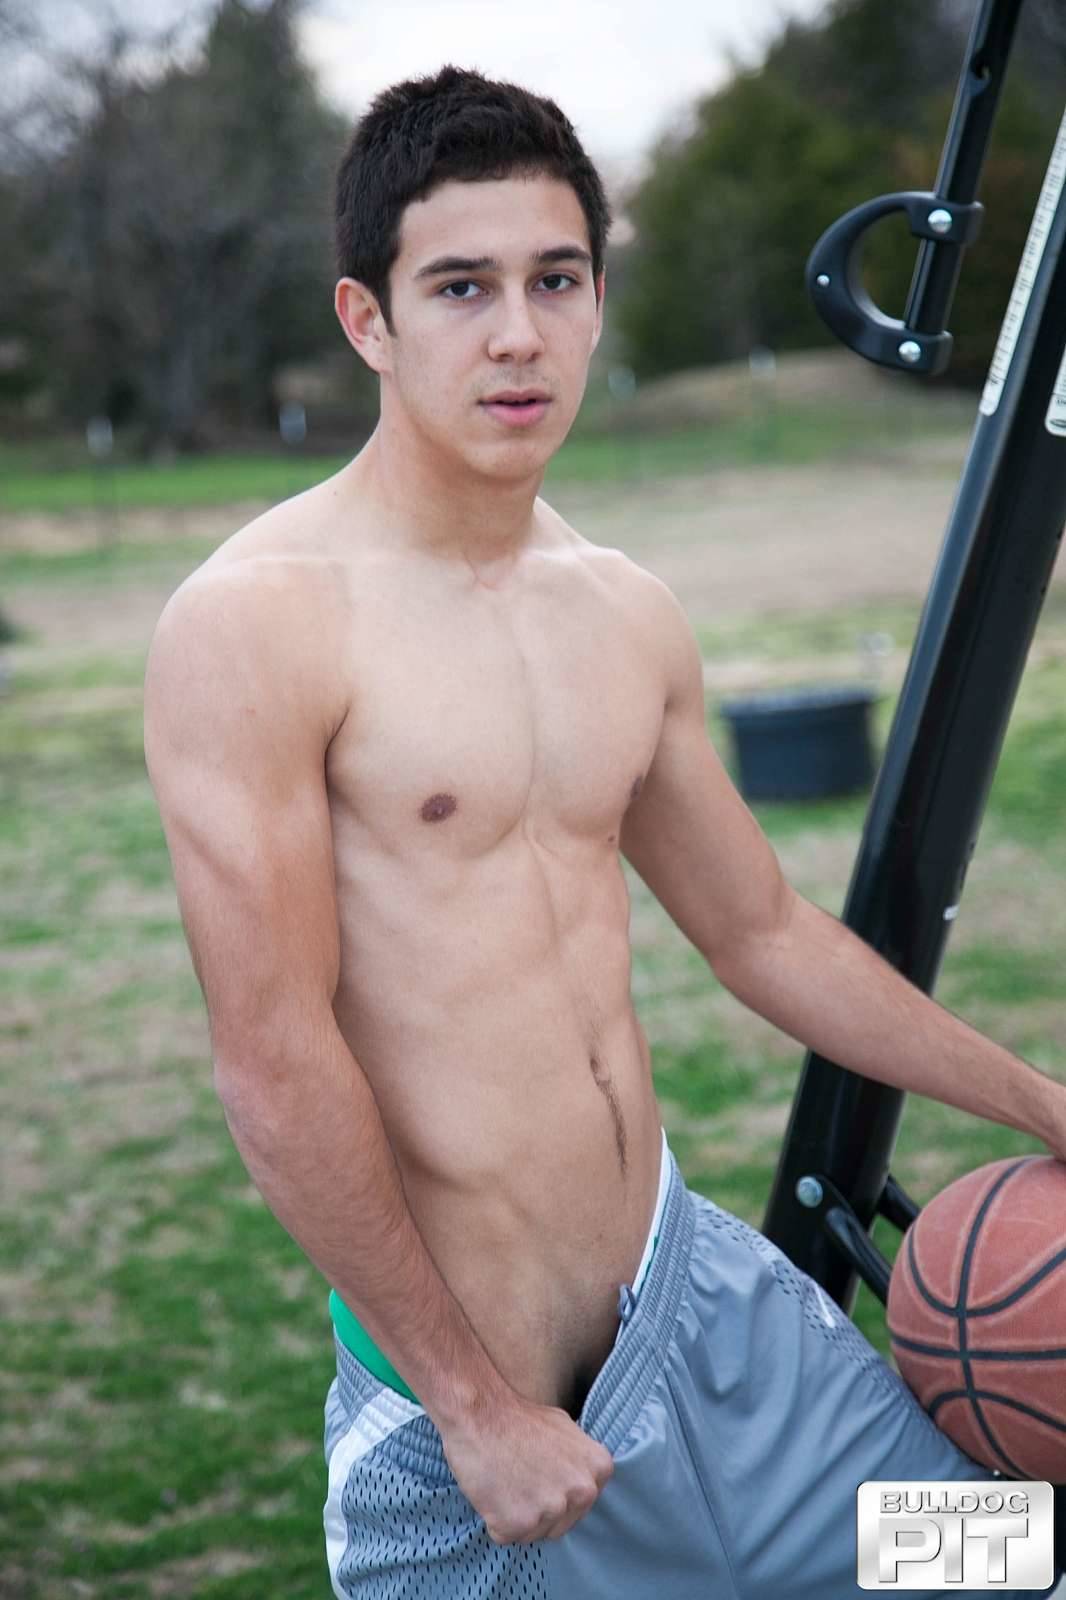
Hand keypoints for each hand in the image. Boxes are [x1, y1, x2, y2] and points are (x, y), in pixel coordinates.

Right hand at [438, 1390, 613, 1544]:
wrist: (479, 1413)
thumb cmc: (518, 1418)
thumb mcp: (565, 1429)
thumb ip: (579, 1461)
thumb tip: (581, 1479)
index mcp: (598, 1468)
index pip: (580, 1505)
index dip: (555, 1493)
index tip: (538, 1475)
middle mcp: (582, 1491)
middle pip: (558, 1524)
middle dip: (537, 1509)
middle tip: (517, 1478)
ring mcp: (552, 1509)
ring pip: (532, 1534)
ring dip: (516, 1516)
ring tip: (504, 1482)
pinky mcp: (519, 1523)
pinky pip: (505, 1535)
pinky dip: (494, 1519)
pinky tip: (491, 1491)